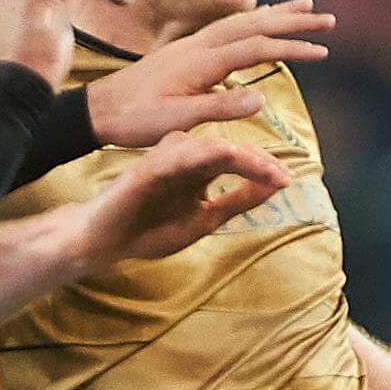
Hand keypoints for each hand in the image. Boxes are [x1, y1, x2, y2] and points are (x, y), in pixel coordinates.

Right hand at [74, 136, 289, 265]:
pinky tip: (221, 153)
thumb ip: (236, 202)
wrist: (102, 241)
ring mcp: (166, 161)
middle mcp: (186, 161)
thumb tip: (273, 188)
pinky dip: (199, 153)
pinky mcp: (147, 167)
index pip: (238, 163)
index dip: (264, 169)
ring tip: (261, 165)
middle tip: (281, 173)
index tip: (289, 179)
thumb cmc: (148, 230)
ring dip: (237, 155)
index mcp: (200, 172)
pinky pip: (175, 155)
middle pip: (228, 151)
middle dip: (257, 161)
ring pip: (207, 148)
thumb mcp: (203, 220)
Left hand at [83, 0, 334, 143]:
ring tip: (303, 8)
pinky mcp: (185, 52)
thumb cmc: (135, 120)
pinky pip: (228, 30)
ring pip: (241, 23)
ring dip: (275, 15)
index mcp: (201, 60)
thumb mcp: (178, 121)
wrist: (98, 109)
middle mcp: (199, 45)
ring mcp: (192, 46)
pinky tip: (260, 26)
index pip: (256, 47)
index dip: (291, 48)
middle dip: (292, 21)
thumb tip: (261, 96)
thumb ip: (219, 107)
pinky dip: (251, 23)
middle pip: (254, 24)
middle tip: (327, 18)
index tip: (323, 51)